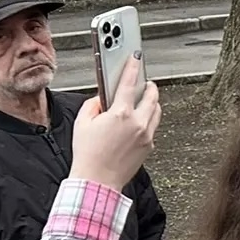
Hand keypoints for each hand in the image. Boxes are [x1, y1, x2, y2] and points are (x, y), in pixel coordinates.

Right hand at [70, 57, 159, 189]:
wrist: (97, 181)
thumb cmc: (88, 155)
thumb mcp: (82, 124)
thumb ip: (93, 105)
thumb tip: (101, 99)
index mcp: (121, 114)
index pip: (129, 84)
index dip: (133, 68)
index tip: (136, 58)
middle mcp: (138, 123)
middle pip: (152, 97)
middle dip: (149, 86)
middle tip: (145, 82)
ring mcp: (146, 135)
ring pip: (156, 111)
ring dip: (152, 102)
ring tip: (144, 99)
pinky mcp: (149, 146)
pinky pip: (153, 127)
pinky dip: (148, 119)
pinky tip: (139, 120)